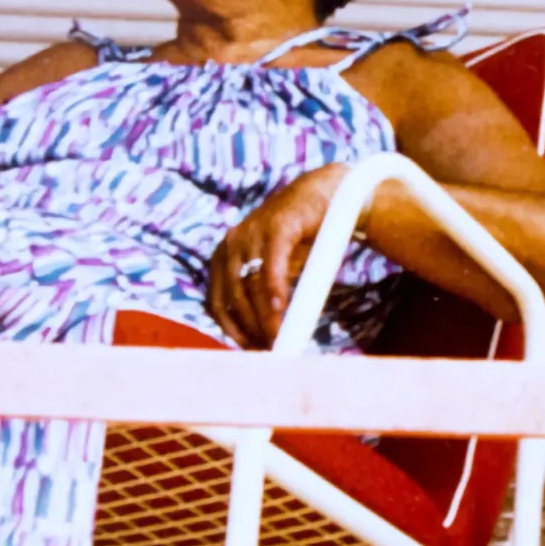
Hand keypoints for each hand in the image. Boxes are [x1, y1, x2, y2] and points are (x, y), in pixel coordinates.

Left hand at [207, 163, 351, 348]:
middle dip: (249, 328)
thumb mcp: (276, 267)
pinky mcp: (276, 227)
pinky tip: (281, 313)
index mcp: (225, 255)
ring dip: (263, 318)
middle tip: (269, 350)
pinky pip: (270, 268)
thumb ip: (265, 294)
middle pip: (232, 297)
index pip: (217, 301)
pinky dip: (274, 294)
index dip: (231, 329)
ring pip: (250, 286)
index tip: (250, 350)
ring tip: (277, 338)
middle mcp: (231, 243)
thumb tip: (266, 337)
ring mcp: (252, 233)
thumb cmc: (301, 238)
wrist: (327, 195)